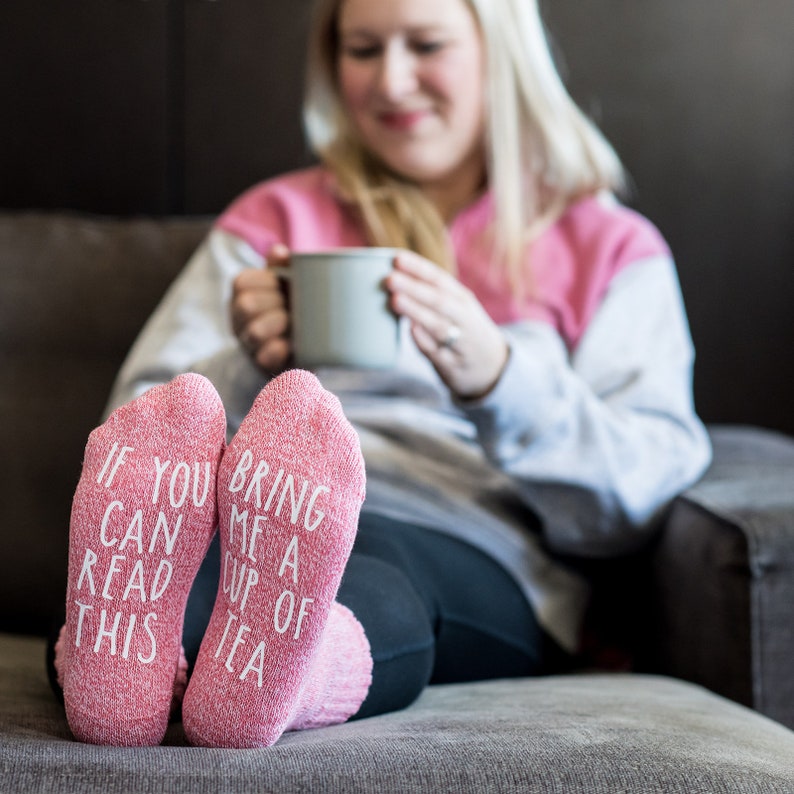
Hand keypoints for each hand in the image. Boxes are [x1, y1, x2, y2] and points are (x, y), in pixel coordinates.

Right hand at [230, 244, 290, 371]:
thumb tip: (280, 252)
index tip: (282, 286)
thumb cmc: (290, 308)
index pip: (242, 282)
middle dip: (274, 303)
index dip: (266, 282)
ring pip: (254, 332)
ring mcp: (249, 344)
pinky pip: (264, 357)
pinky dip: (278, 349)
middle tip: (292, 307)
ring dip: (277, 323)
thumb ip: (280, 267)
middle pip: (246, 305)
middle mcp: (239, 320)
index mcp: (242, 296)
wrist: (302, 348)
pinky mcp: (264, 366)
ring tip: (292, 324)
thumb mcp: (284, 285)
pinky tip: (288, 344)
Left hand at [386, 250, 508, 399]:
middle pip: (439, 300)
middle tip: (390, 279)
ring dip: (417, 312)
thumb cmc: (464, 330)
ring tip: (395, 301)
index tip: (396, 258)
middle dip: (414, 289)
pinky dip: (424, 340)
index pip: (439, 279)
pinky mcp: (452, 364)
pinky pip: (436, 351)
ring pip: (438, 325)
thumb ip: (431, 294)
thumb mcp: (457, 308)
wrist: (493, 366)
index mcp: (462, 299)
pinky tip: (411, 331)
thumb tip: (393, 277)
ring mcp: (460, 342)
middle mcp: (464, 318)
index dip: (418, 268)